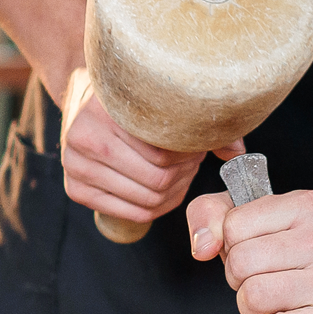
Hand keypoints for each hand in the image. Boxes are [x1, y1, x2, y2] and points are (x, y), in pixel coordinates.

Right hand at [60, 68, 243, 221]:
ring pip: (147, 200)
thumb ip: (204, 123)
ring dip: (173, 191)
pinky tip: (164, 189)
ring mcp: (75, 167)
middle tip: (190, 162)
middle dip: (182, 174)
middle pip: (156, 179)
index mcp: (102, 111)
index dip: (187, 155)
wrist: (88, 102)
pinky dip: (156, 208)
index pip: (162, 152)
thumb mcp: (162, 99)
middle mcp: (81, 138)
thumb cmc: (134, 101)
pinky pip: (133, 214)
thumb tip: (237, 153)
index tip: (194, 146)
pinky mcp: (75, 190)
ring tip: (179, 173)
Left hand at [186, 189, 312, 313]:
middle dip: (242, 280)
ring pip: (252, 297)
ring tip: (280, 302)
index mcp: (309, 204)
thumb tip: (203, 245)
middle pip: (240, 263)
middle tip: (270, 282)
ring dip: (253, 309)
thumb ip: (210, 214)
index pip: (233, 225)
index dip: (233, 247)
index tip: (261, 253)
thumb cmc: (295, 260)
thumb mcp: (253, 221)